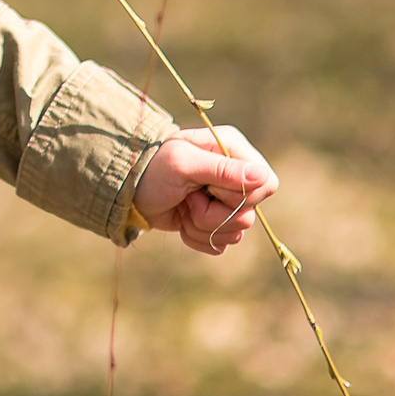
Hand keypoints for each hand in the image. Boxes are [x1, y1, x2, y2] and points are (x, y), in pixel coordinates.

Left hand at [131, 125, 276, 255]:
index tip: (208, 186)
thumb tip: (262, 176)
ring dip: (201, 226)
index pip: (266, 184)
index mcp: (234, 150)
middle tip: (187, 196)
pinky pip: (222, 244)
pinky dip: (197, 238)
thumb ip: (221, 170)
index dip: (239, 194)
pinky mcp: (218, 222)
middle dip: (211, 214)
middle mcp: (238, 176)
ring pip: (236, 233)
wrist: (128, 190)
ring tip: (182, 206)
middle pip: (249, 214)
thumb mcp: (182, 163)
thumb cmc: (152, 168)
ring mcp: (228, 200)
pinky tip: (182, 221)